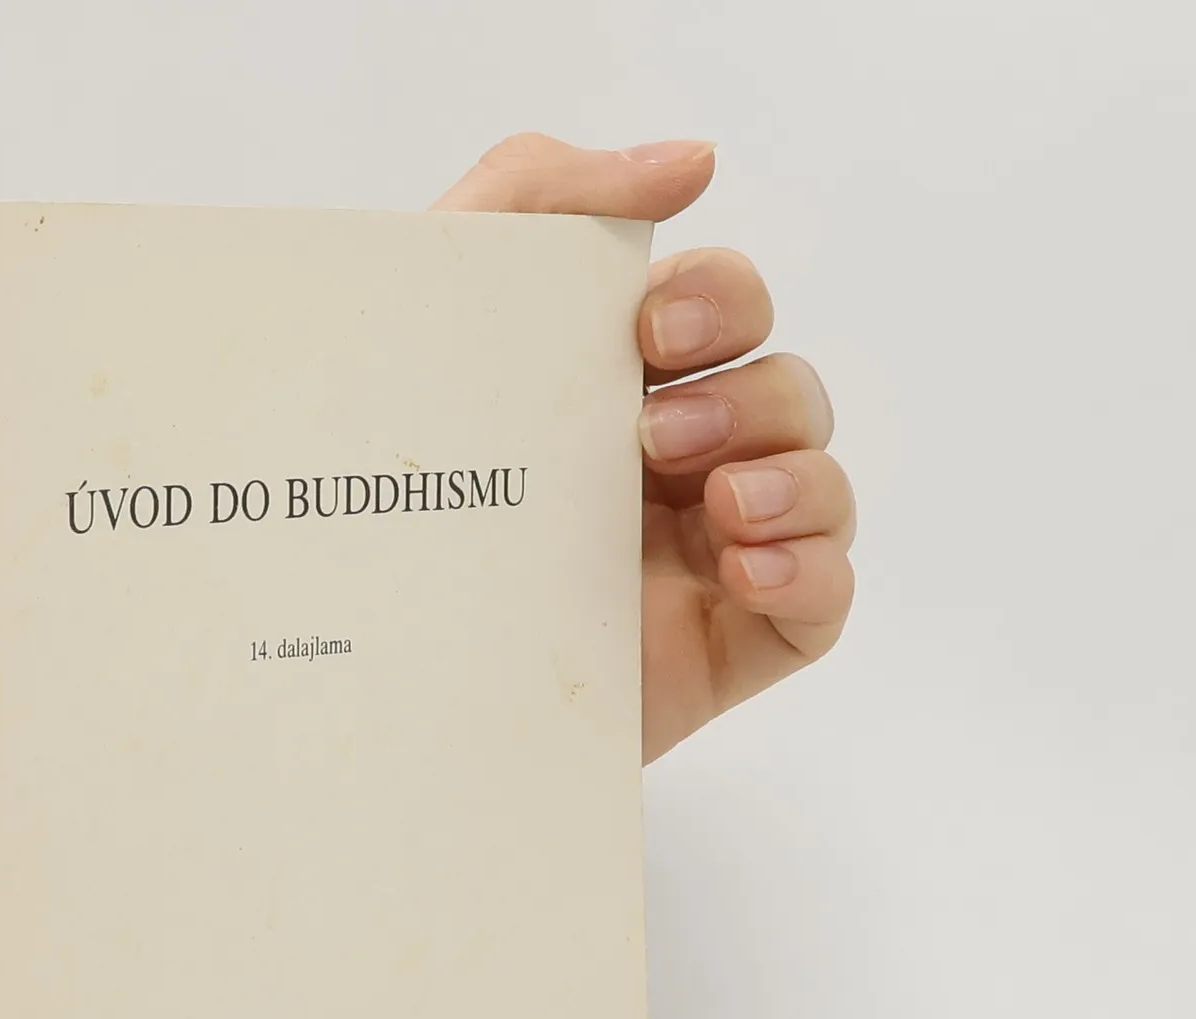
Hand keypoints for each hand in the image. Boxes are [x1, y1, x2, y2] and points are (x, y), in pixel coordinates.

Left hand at [434, 134, 854, 762]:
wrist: (369, 681)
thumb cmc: (393, 502)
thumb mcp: (430, 319)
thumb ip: (533, 197)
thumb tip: (688, 160)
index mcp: (615, 388)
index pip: (722, 307)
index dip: (717, 297)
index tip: (651, 331)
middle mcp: (673, 466)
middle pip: (784, 388)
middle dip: (750, 390)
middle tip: (660, 432)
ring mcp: (706, 557)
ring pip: (818, 482)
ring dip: (791, 474)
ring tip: (720, 507)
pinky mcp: (726, 644)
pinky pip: (825, 599)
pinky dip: (812, 569)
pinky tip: (748, 568)